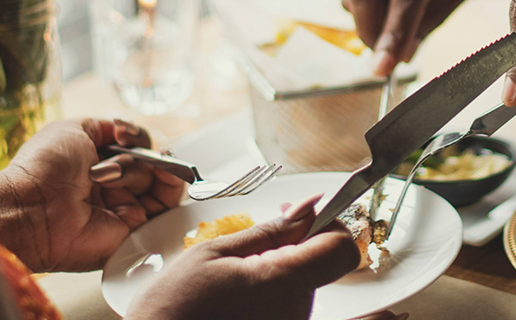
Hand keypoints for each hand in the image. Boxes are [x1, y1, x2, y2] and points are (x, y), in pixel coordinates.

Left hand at [0, 118, 185, 272]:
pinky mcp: (137, 228)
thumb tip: (128, 131)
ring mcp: (126, 208)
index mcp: (97, 165)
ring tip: (116, 173)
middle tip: (111, 161)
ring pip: (159, 178)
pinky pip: (168, 204)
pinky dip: (173, 182)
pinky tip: (163, 171)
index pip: (134, 147)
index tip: (122, 134)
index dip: (136, 137)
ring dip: (145, 167)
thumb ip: (106, 127)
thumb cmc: (45, 167)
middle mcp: (114, 188)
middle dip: (137, 154)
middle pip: (149, 162)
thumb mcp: (74, 130)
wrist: (33, 207)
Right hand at [126, 194, 362, 319]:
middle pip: (320, 264)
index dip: (327, 224)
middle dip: (296, 243)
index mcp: (284, 282)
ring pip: (303, 284)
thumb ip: (270, 230)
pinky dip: (271, 291)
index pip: (341, 247)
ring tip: (237, 273)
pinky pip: (288, 304)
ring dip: (280, 268)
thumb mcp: (216, 253)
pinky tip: (239, 293)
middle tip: (257, 239)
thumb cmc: (175, 305)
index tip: (301, 216)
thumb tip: (309, 206)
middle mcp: (296, 310)